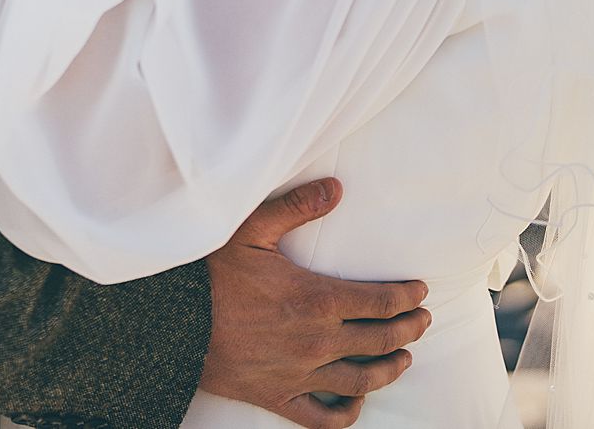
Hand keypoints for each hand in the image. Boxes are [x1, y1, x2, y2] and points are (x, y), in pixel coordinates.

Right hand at [199, 179, 430, 428]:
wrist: (170, 322)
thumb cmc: (208, 272)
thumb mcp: (249, 229)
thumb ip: (296, 207)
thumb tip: (337, 188)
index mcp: (316, 299)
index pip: (382, 301)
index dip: (408, 296)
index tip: (421, 290)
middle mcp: (317, 341)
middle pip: (382, 340)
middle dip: (410, 328)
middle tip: (423, 320)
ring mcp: (300, 374)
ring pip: (363, 380)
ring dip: (391, 369)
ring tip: (404, 357)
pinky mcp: (279, 396)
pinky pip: (325, 417)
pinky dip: (348, 412)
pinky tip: (358, 400)